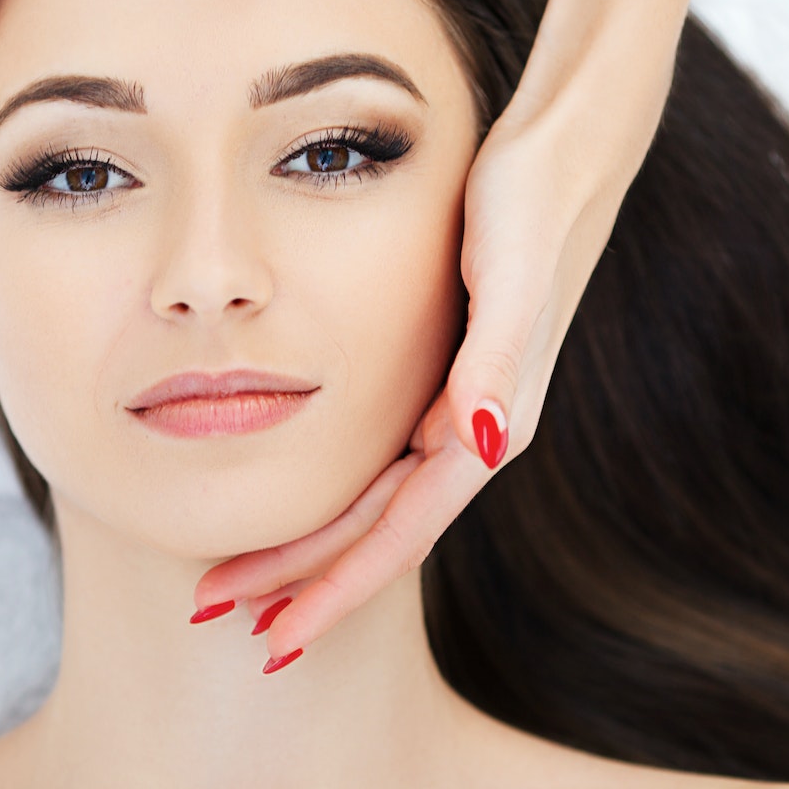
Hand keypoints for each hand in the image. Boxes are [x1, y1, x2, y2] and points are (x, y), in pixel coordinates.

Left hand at [194, 48, 672, 666]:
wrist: (569, 149)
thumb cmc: (533, 200)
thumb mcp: (511, 272)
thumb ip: (498, 357)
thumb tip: (483, 440)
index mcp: (483, 421)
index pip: (397, 534)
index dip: (333, 589)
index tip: (270, 638)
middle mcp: (472, 428)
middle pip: (378, 534)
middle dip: (303, 585)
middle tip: (219, 619)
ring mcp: (460, 406)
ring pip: (376, 506)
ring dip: (313, 552)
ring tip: (244, 585)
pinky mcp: (448, 375)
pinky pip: (383, 464)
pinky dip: (338, 500)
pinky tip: (302, 507)